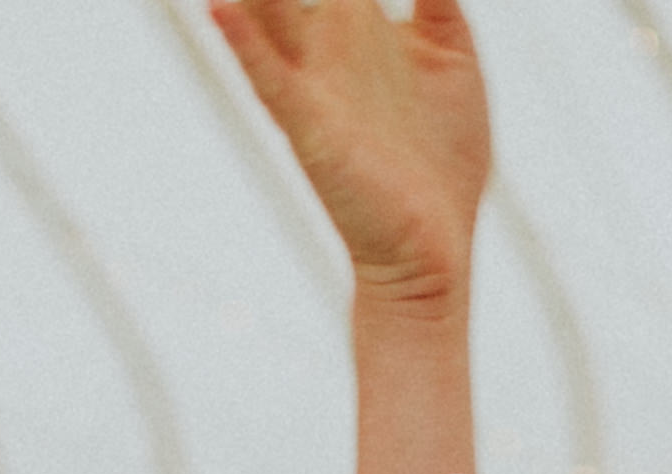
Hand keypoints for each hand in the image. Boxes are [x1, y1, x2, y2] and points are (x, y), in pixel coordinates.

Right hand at [209, 0, 489, 304]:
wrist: (435, 250)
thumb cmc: (442, 162)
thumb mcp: (452, 57)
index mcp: (357, 21)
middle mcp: (326, 41)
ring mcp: (313, 82)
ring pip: (264, 9)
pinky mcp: (311, 128)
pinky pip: (269, 77)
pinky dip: (242, 40)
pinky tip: (219, 6)